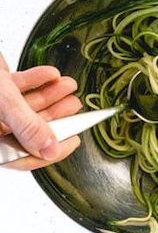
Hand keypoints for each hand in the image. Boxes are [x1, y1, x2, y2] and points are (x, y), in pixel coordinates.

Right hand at [0, 55, 81, 171]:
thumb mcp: (1, 99)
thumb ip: (26, 125)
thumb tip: (50, 150)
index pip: (21, 157)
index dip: (50, 152)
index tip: (72, 141)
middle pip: (27, 131)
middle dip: (55, 118)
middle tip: (76, 109)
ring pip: (24, 109)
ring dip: (49, 97)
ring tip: (68, 88)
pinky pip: (16, 89)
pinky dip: (34, 82)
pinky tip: (50, 75)